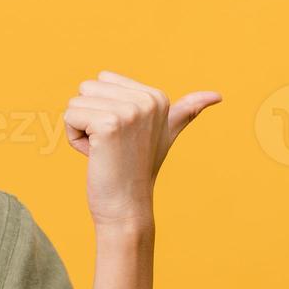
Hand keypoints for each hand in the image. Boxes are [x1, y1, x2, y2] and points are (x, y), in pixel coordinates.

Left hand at [62, 70, 221, 228]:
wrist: (128, 207)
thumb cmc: (138, 169)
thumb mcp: (166, 134)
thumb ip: (186, 111)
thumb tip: (218, 95)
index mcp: (157, 96)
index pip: (101, 81)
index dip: (103, 109)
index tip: (123, 137)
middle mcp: (147, 99)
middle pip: (86, 88)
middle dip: (89, 117)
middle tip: (112, 146)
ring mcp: (130, 111)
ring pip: (76, 102)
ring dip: (81, 129)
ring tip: (105, 151)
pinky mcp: (109, 124)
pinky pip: (70, 117)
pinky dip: (74, 139)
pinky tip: (96, 156)